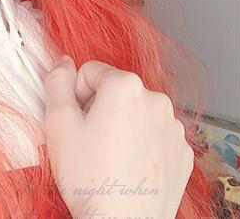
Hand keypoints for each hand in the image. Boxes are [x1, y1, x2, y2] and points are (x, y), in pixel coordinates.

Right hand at [43, 56, 193, 217]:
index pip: (90, 71)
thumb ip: (57, 81)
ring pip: (135, 112)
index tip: (77, 122)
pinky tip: (129, 167)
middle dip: (100, 108)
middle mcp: (155, 99)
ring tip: (110, 157)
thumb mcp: (58, 122)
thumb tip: (64, 61)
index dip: (76, 95)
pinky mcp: (182, 153)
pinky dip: (140, 144)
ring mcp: (173, 128)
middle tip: (90, 142)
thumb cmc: (89, 178)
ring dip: (121, 125)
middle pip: (115, 90)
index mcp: (125, 86)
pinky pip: (154, 135)